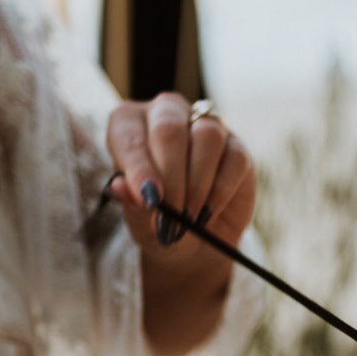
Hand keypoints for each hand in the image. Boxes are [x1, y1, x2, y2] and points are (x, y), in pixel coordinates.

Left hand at [104, 94, 255, 259]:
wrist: (193, 241)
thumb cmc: (157, 221)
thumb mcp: (138, 218)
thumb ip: (130, 201)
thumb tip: (120, 187)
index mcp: (130, 124)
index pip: (129, 135)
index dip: (138, 167)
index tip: (147, 199)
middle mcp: (167, 114)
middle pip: (169, 128)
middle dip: (171, 175)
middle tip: (171, 213)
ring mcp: (206, 126)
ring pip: (207, 137)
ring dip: (197, 183)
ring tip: (189, 218)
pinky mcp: (237, 147)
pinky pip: (234, 158)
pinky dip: (220, 191)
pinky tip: (208, 214)